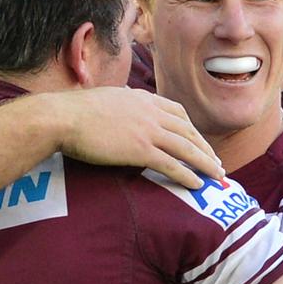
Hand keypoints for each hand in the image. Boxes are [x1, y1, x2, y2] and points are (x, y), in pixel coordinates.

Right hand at [51, 87, 223, 189]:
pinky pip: (171, 164)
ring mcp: (147, 131)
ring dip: (205, 163)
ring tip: (217, 176)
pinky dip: (187, 175)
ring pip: (186, 148)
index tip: (198, 140)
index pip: (177, 112)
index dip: (191, 128)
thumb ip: (121, 102)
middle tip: (216, 163)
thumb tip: (123, 100)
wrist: (64, 117)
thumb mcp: (105, 99)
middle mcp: (151, 112)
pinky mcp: (140, 150)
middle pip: (188, 131)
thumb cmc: (75, 111)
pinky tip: (197, 184)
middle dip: (205, 148)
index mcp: (143, 99)